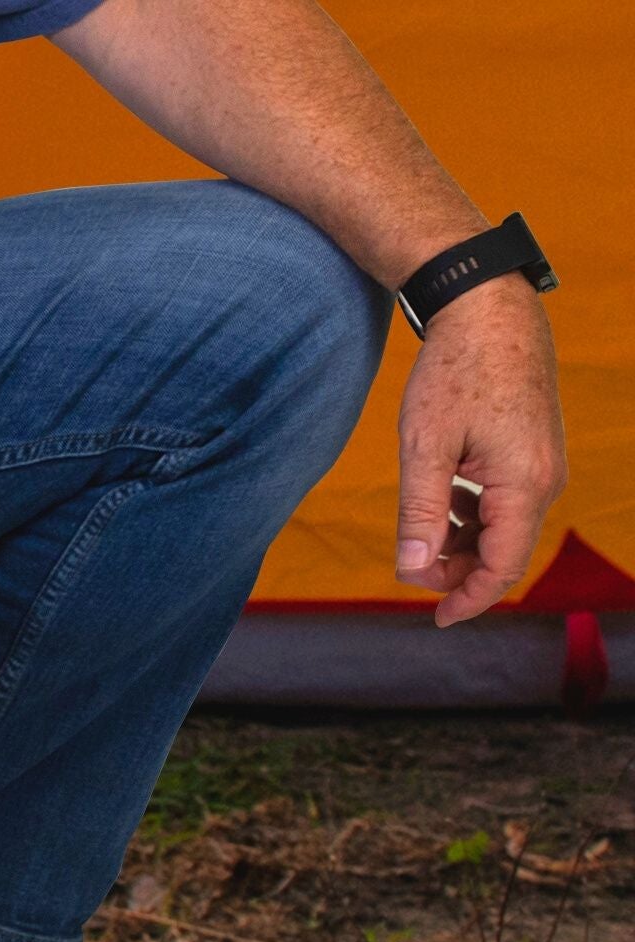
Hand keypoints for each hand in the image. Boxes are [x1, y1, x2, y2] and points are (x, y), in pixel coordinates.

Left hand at [395, 279, 565, 627]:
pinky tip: (440, 502)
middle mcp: (544, 480)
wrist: (488, 310)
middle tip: (410, 567)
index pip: (502, 567)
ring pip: (502, 530)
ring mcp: (542, 466)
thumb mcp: (424, 448)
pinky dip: (471, 516)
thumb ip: (420, 514)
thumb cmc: (455, 373)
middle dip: (458, 572)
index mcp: (523, 485)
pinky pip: (505, 503)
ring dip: (462, 544)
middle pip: (504, 553)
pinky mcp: (532, 453)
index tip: (436, 619)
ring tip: (420, 535)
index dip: (468, 599)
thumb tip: (413, 570)